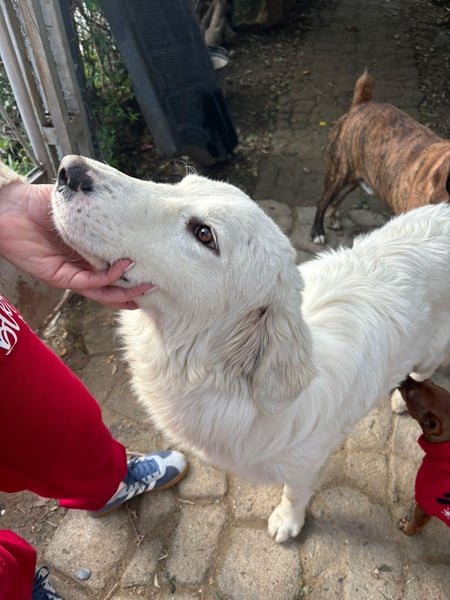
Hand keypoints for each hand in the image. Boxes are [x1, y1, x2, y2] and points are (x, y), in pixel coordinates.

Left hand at [0, 180, 150, 308]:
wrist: (11, 206)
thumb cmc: (41, 202)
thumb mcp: (82, 202)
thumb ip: (104, 205)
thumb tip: (131, 198)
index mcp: (89, 251)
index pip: (116, 267)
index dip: (135, 271)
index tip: (157, 266)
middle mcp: (83, 266)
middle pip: (114, 285)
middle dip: (136, 289)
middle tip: (159, 286)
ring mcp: (72, 273)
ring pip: (104, 291)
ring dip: (126, 292)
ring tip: (147, 286)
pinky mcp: (59, 276)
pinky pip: (88, 282)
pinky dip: (108, 278)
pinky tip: (123, 267)